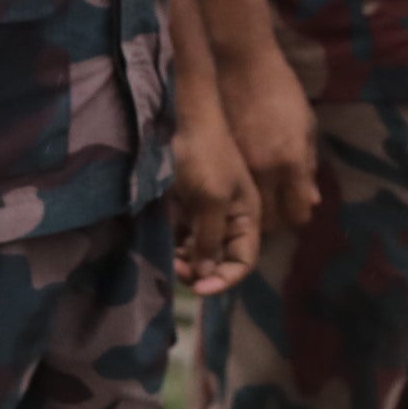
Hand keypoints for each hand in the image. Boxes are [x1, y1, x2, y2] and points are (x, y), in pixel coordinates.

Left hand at [171, 98, 262, 295]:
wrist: (178, 119)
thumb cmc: (204, 156)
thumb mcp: (212, 200)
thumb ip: (210, 238)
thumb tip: (206, 273)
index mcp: (246, 217)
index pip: (242, 261)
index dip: (225, 279)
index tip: (199, 289)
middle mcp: (228, 219)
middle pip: (219, 261)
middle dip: (200, 272)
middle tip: (178, 272)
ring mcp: (203, 214)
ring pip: (196, 253)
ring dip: (183, 263)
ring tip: (168, 261)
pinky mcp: (182, 208)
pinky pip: (179, 238)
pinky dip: (172, 248)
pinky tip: (161, 248)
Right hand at [219, 29, 323, 245]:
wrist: (242, 65)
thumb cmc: (282, 90)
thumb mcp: (306, 125)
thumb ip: (309, 165)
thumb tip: (312, 199)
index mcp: (291, 163)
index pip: (297, 213)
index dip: (299, 214)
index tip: (298, 206)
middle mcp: (265, 172)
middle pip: (272, 220)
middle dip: (278, 217)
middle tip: (280, 204)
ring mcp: (239, 167)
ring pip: (248, 211)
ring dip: (257, 210)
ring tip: (261, 197)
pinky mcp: (220, 159)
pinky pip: (232, 192)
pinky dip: (239, 195)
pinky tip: (243, 184)